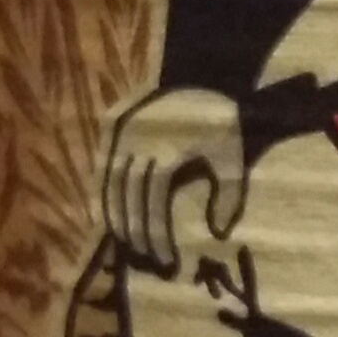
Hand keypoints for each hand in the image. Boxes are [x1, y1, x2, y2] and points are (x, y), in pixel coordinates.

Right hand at [101, 85, 245, 272]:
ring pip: (111, 185)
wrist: (203, 76)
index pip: (154, 201)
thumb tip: (217, 232)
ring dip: (118, 218)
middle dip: (137, 232)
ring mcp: (122, 133)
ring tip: (128, 246)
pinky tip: (113, 218)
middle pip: (129, 197)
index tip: (166, 259)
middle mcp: (138, 142)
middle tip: (146, 260)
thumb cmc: (222, 123)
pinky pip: (104, 168)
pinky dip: (106, 196)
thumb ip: (228, 195)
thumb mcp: (234, 156)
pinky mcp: (114, 128)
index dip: (157, 233)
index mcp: (167, 148)